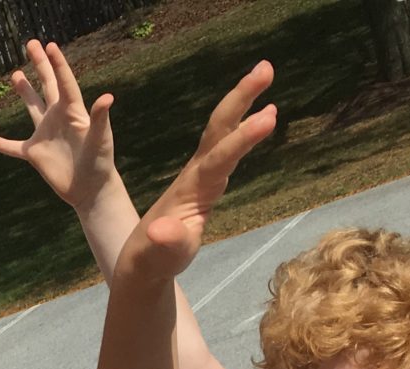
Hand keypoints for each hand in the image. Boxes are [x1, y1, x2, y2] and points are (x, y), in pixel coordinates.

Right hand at [0, 39, 118, 207]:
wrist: (91, 188)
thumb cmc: (100, 162)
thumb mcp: (101, 139)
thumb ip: (100, 118)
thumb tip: (107, 97)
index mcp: (73, 111)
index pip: (64, 82)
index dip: (57, 63)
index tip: (49, 45)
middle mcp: (58, 118)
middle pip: (47, 85)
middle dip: (39, 64)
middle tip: (31, 44)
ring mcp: (46, 134)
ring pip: (32, 107)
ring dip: (25, 92)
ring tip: (16, 75)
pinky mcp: (36, 154)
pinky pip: (15, 148)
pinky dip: (4, 145)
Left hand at [115, 60, 276, 284]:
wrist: (141, 261)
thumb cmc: (152, 260)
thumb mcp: (159, 256)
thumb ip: (164, 242)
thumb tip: (162, 231)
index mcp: (190, 188)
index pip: (219, 158)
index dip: (243, 138)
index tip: (269, 116)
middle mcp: (195, 175)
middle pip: (219, 129)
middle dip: (241, 98)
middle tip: (266, 67)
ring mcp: (200, 176)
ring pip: (224, 133)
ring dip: (245, 105)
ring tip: (268, 77)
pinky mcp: (205, 183)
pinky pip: (227, 148)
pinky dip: (244, 130)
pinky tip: (263, 117)